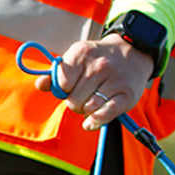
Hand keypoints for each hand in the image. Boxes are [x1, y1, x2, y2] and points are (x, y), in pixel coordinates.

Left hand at [35, 35, 152, 129]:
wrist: (134, 51)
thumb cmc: (97, 61)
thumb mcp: (75, 60)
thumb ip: (55, 74)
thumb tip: (40, 84)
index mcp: (81, 53)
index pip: (62, 84)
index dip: (63, 89)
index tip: (70, 86)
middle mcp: (99, 65)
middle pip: (73, 100)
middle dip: (74, 102)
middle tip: (83, 94)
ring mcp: (115, 80)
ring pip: (88, 108)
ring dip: (86, 110)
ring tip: (93, 100)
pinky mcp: (126, 95)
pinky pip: (105, 114)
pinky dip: (95, 121)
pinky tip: (90, 122)